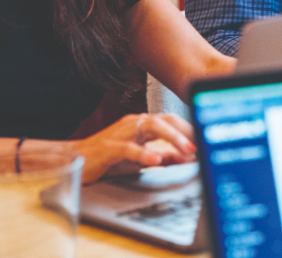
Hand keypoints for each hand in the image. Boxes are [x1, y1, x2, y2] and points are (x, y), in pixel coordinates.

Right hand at [70, 113, 196, 182]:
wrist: (75, 160)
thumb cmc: (108, 158)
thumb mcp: (141, 159)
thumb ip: (164, 157)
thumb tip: (188, 159)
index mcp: (143, 124)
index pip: (172, 121)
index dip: (190, 129)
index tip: (206, 138)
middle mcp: (134, 123)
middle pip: (165, 120)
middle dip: (185, 131)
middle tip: (202, 144)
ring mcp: (122, 132)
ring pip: (151, 127)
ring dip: (172, 138)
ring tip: (187, 150)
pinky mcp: (109, 147)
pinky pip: (129, 148)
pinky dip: (144, 153)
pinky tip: (156, 160)